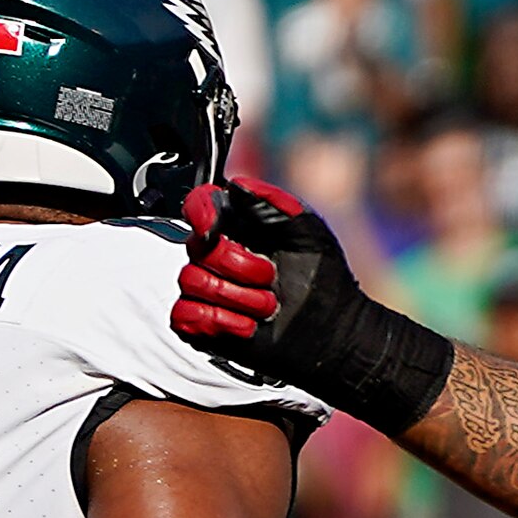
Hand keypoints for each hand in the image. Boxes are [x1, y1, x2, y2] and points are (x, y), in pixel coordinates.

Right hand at [174, 178, 455, 434]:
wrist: (333, 332)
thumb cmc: (325, 281)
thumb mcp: (308, 230)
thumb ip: (275, 202)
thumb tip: (237, 186)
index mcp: (238, 227)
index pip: (199, 205)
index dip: (199, 211)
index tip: (213, 226)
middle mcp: (218, 256)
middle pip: (196, 247)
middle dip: (239, 266)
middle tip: (271, 279)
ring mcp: (208, 291)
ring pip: (191, 281)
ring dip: (237, 298)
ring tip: (267, 307)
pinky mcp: (202, 325)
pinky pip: (184, 315)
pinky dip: (218, 322)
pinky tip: (247, 327)